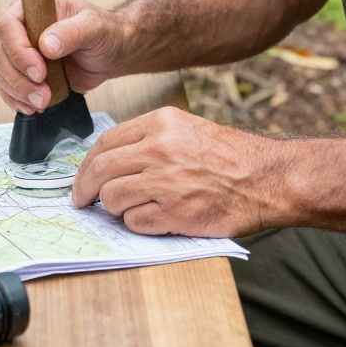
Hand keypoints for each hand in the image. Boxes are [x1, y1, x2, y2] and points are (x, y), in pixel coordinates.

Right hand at [0, 0, 123, 113]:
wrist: (112, 54)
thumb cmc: (104, 32)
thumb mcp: (94, 26)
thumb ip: (72, 32)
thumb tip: (47, 44)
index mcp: (33, 9)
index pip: (8, 25)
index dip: (18, 49)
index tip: (38, 69)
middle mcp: (22, 30)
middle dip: (17, 77)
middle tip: (42, 91)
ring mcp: (22, 53)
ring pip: (0, 73)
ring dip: (18, 92)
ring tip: (43, 101)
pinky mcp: (26, 75)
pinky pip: (8, 89)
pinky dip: (16, 101)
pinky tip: (34, 106)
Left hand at [71, 106, 281, 236]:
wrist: (263, 178)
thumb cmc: (227, 155)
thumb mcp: (186, 128)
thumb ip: (148, 138)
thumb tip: (108, 160)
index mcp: (161, 122)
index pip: (105, 141)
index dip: (86, 164)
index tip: (82, 178)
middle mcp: (160, 148)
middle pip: (100, 170)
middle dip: (85, 189)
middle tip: (82, 201)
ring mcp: (166, 181)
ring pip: (112, 198)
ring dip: (115, 208)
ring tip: (133, 207)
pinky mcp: (174, 212)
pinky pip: (134, 222)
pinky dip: (138, 223)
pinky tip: (155, 216)